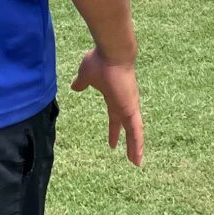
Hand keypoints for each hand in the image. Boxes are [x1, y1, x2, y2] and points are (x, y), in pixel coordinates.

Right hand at [70, 50, 142, 165]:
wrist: (112, 52)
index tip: (113, 142)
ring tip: (137, 162)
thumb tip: (75, 86)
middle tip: (132, 156)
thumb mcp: (86, 75)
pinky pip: (136, 130)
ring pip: (135, 131)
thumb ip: (82, 82)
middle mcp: (125, 103)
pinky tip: (138, 155)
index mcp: (115, 98)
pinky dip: (138, 143)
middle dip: (130, 141)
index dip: (115, 129)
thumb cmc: (100, 61)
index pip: (116, 118)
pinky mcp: (131, 108)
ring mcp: (130, 106)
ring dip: (136, 147)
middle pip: (128, 127)